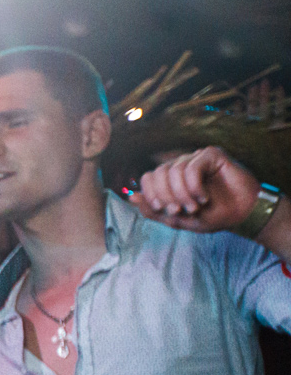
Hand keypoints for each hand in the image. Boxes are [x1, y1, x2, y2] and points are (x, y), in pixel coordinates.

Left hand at [131, 146, 265, 235]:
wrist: (243, 214)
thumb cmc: (212, 215)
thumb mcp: (178, 220)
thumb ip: (154, 210)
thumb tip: (131, 197)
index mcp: (171, 179)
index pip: (148, 178)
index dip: (151, 194)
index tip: (164, 210)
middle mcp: (181, 166)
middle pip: (157, 173)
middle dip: (166, 196)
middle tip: (180, 211)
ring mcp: (196, 158)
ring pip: (173, 171)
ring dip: (182, 194)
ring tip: (195, 207)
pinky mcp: (211, 154)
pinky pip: (192, 167)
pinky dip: (194, 186)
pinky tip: (204, 197)